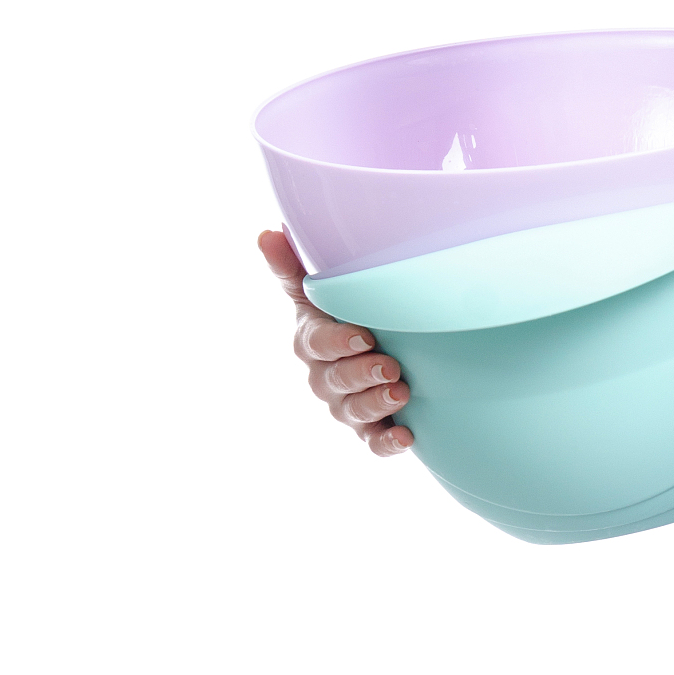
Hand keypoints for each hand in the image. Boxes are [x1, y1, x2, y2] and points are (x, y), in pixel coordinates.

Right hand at [257, 229, 412, 455]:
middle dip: (360, 375)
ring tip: (401, 392)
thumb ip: (294, 267)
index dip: (336, 342)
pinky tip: (407, 437)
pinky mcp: (371, 427)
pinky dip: (387, 442)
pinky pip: (373, 441)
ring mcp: (347, 404)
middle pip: (333, 381)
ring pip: (352, 412)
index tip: (364, 336)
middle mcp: (325, 375)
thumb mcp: (322, 288)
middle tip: (390, 366)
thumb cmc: (346, 311)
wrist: (386, 343)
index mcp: (313, 339)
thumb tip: (266, 232)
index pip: (316, 343)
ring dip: (375, 404)